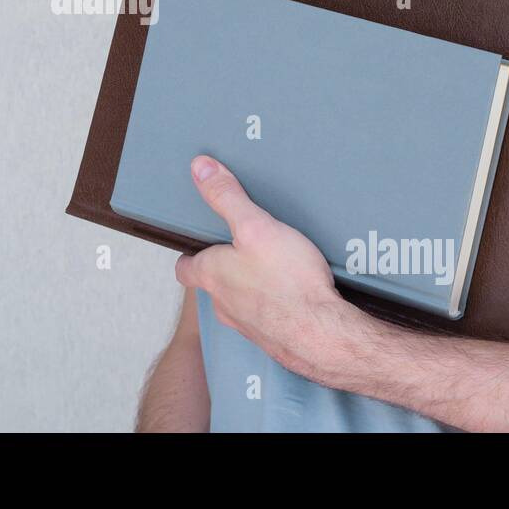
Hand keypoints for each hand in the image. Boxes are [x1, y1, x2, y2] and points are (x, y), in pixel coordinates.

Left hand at [175, 155, 369, 380]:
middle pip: (214, 284)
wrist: (322, 337)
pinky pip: (268, 317)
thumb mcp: (256, 227)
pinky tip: (295, 294)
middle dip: (224, 267)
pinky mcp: (274, 338)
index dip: (189, 255)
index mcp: (213, 276)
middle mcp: (225, 304)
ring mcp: (248, 325)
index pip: (185, 268)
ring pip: (240, 302)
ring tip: (272, 268)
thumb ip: (227, 197)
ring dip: (250, 287)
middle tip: (240, 248)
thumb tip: (200, 169)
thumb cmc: (289, 284)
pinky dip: (274, 305)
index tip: (195, 244)